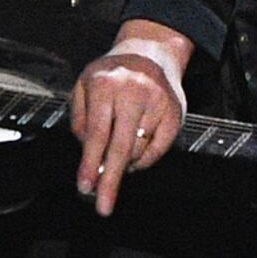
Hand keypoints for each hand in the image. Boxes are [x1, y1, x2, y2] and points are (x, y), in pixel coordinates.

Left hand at [71, 21, 190, 214]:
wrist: (151, 51)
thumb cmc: (111, 75)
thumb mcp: (84, 87)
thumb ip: (80, 120)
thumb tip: (88, 156)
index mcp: (106, 86)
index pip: (97, 134)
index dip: (90, 164)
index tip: (85, 187)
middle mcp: (135, 93)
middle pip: (121, 148)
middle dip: (110, 181)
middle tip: (103, 206)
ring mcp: (159, 102)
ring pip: (140, 150)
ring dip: (125, 163)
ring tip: (117, 156)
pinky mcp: (176, 112)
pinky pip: (159, 149)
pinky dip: (145, 159)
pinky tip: (135, 156)